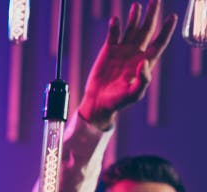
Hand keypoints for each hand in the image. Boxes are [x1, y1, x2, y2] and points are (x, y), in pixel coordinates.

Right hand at [79, 0, 176, 129]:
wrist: (98, 102)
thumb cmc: (118, 101)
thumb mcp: (133, 94)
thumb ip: (142, 80)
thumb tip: (144, 62)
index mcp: (145, 62)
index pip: (159, 42)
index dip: (166, 30)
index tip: (172, 17)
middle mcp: (135, 53)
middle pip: (147, 30)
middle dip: (152, 15)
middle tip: (156, 0)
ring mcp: (122, 50)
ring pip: (131, 29)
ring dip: (135, 17)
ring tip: (137, 5)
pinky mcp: (108, 50)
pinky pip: (113, 34)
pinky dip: (115, 26)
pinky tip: (116, 19)